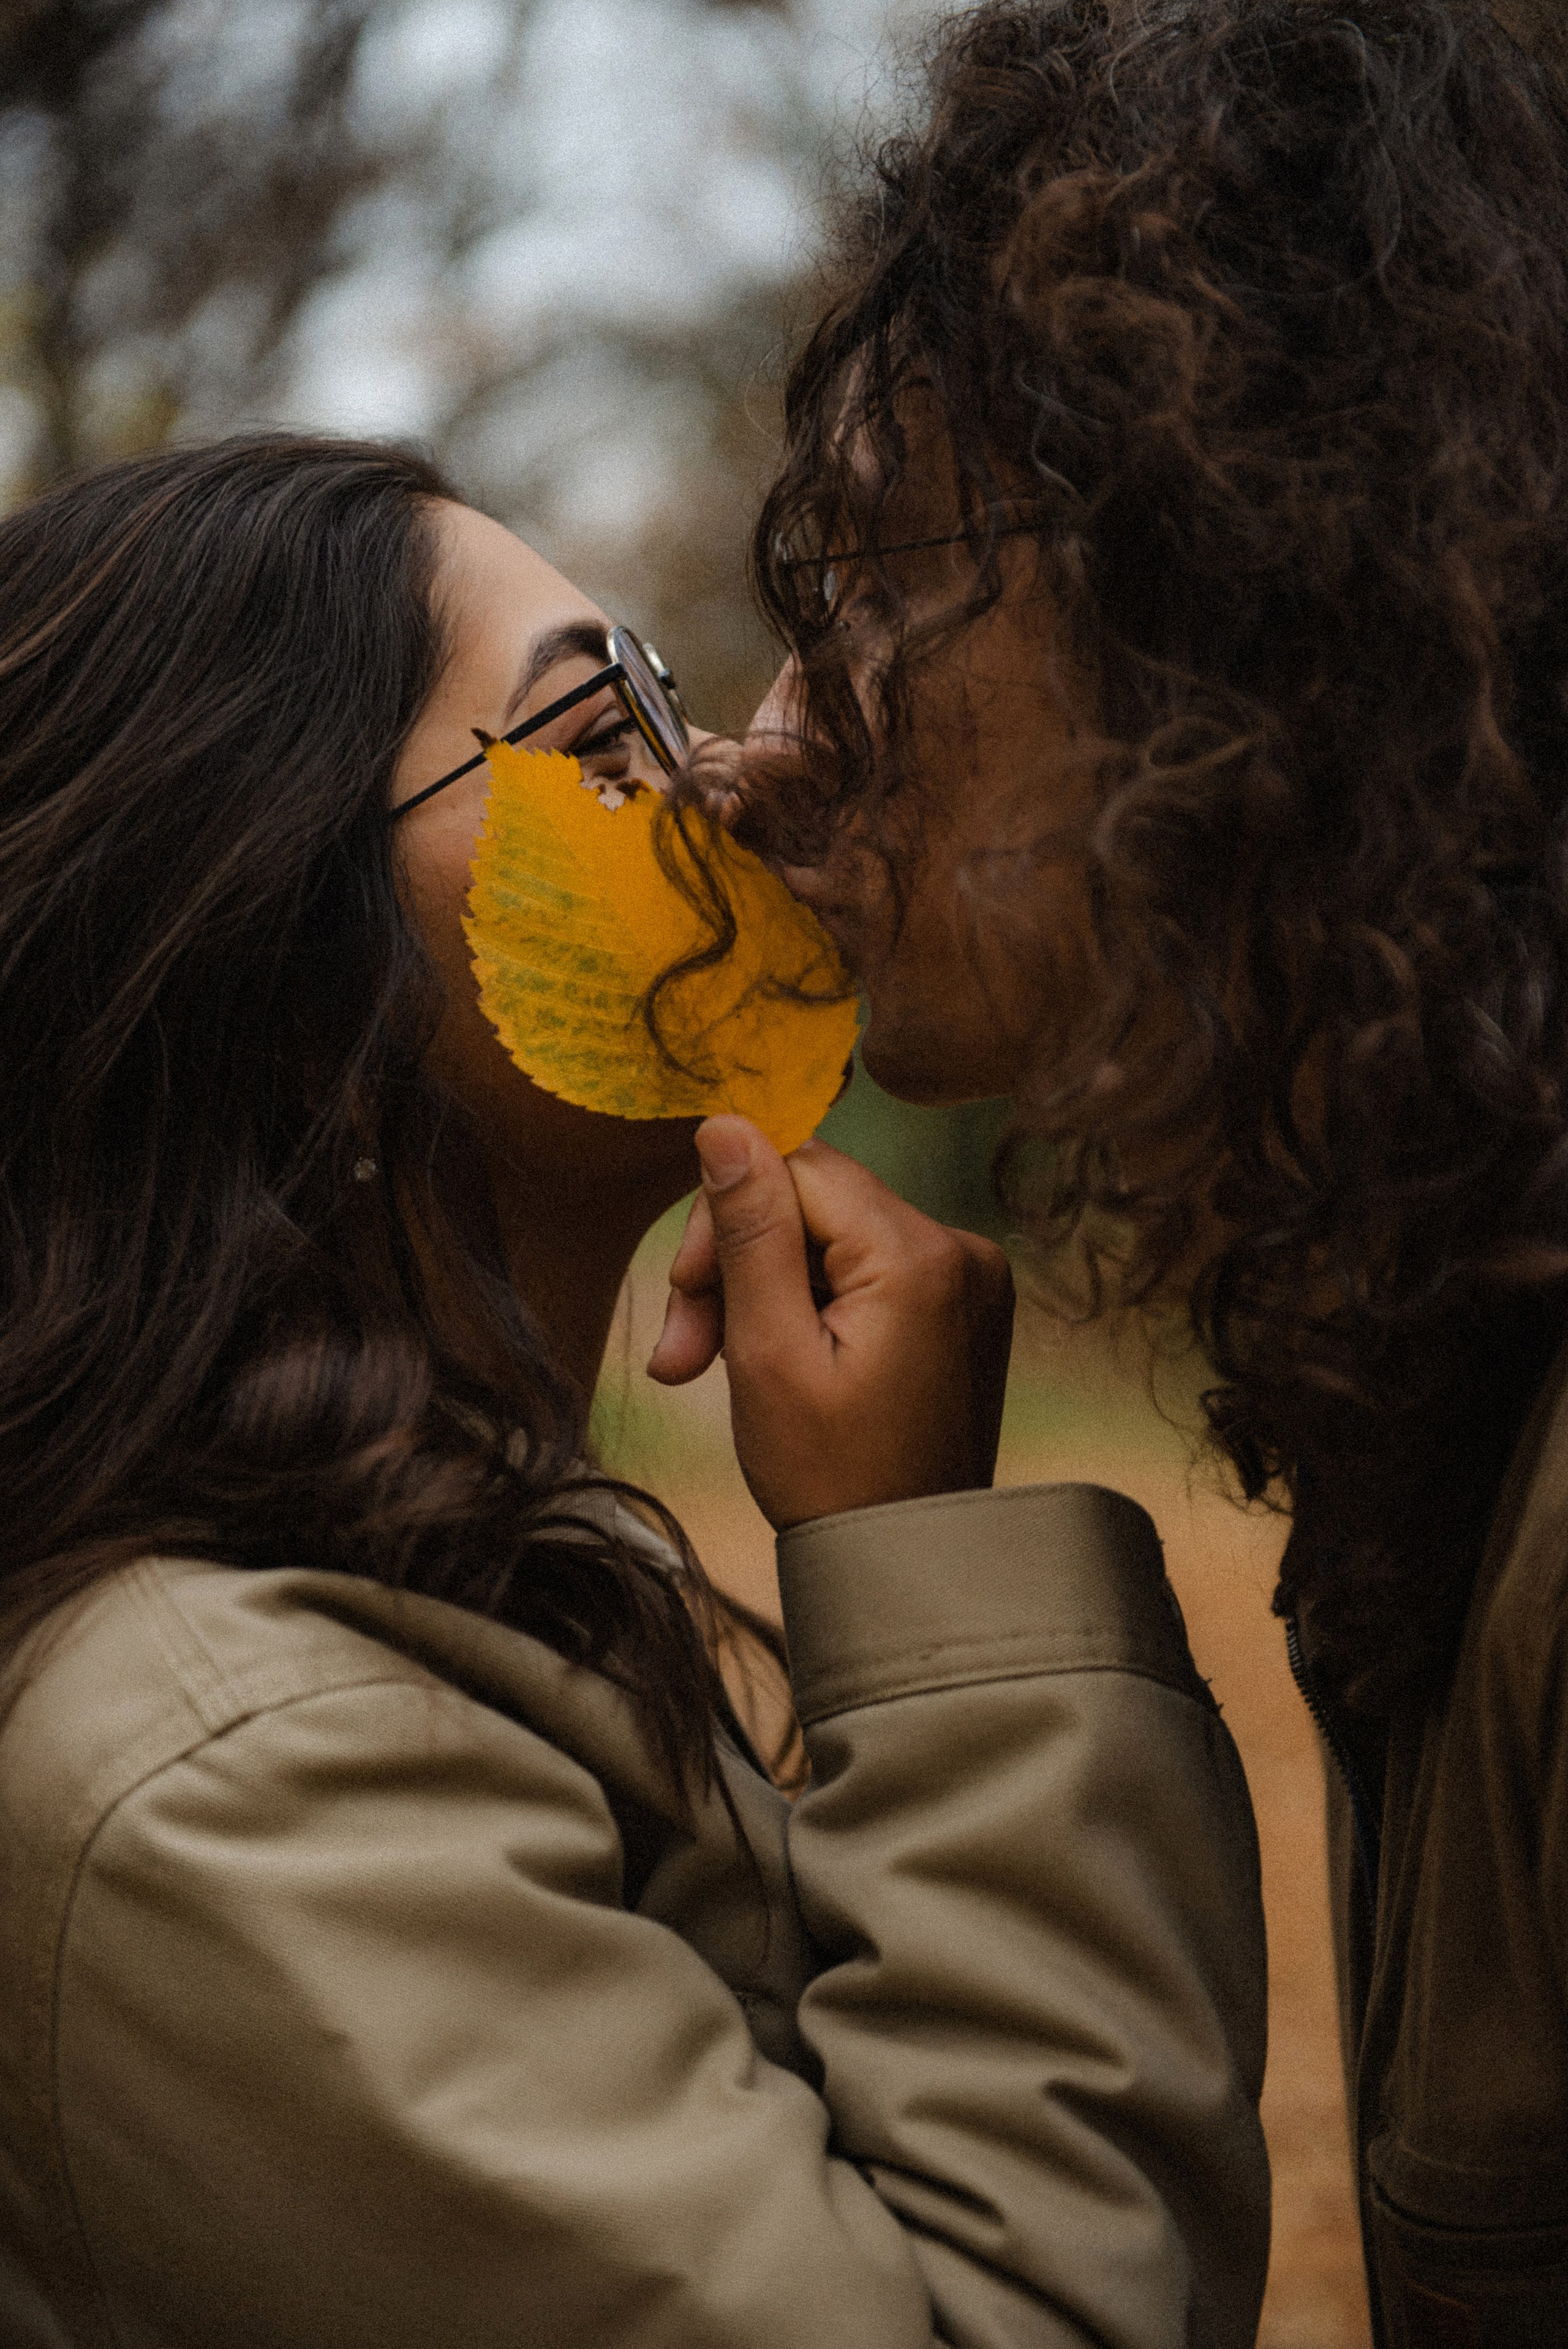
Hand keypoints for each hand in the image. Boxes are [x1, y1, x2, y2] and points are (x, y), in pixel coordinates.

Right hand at [646, 1115, 1014, 1530]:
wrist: (907, 1568)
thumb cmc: (832, 1480)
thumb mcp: (768, 1354)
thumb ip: (749, 1232)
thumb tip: (725, 1122)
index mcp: (920, 1257)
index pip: (797, 1168)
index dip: (725, 1220)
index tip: (687, 1301)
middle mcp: (961, 1250)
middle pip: (814, 1203)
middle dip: (738, 1267)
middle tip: (686, 1356)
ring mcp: (971, 1278)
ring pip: (832, 1237)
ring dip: (765, 1293)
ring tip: (717, 1369)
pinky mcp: (963, 1304)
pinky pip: (866, 1269)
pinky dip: (813, 1306)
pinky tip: (784, 1363)